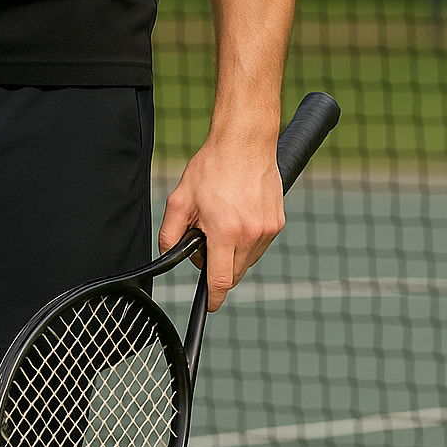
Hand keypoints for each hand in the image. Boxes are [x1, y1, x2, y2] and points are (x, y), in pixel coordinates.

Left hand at [158, 130, 284, 310]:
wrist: (245, 142)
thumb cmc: (212, 167)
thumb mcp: (180, 199)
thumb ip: (170, 233)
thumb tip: (169, 256)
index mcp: (225, 231)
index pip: (221, 280)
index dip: (213, 297)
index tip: (210, 304)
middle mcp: (250, 234)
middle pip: (234, 273)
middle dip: (218, 269)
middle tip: (205, 241)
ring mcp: (267, 230)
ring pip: (247, 260)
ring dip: (233, 255)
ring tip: (221, 223)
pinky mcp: (277, 222)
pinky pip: (259, 245)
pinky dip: (246, 241)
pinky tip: (236, 218)